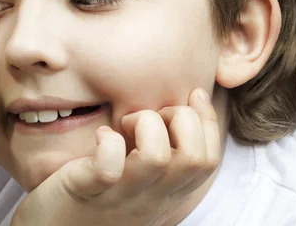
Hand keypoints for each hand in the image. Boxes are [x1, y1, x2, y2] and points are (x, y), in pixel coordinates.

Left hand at [11, 89, 220, 225]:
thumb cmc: (90, 199)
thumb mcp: (132, 180)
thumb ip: (153, 156)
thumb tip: (170, 110)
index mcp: (166, 194)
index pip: (208, 160)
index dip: (207, 120)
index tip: (192, 95)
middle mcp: (151, 199)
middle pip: (196, 158)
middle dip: (183, 118)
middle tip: (150, 114)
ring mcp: (120, 198)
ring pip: (158, 158)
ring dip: (145, 125)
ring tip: (123, 122)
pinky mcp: (86, 192)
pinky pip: (109, 167)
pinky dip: (107, 142)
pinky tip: (99, 135)